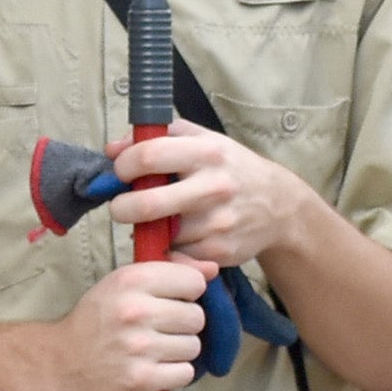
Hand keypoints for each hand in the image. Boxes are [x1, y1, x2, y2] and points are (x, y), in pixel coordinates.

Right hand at [26, 260, 210, 390]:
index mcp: (132, 280)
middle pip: (197, 317)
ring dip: (178, 352)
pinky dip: (172, 374)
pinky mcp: (142, 379)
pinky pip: (185, 373)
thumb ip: (167, 272)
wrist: (58, 364)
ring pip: (193, 347)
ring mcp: (139, 348)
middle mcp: (136, 311)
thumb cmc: (94, 322)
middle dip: (183, 326)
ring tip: (153, 352)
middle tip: (159, 331)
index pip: (194, 282)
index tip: (169, 303)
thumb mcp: (122, 285)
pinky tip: (152, 369)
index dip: (186, 294)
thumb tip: (213, 269)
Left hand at [111, 123, 327, 273]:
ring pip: (159, 233)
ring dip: (147, 230)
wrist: (279, 206)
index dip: (123, 166)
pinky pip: (175, 253)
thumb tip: (112, 150)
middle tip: (121, 207)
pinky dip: (169, 247)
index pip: (148, 156)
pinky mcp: (218, 251)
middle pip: (146, 204)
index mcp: (207, 152)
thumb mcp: (202, 140)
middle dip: (121, 209)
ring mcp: (217, 222)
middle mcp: (214, 186)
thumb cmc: (229, 168)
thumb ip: (158, 137)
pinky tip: (177, 235)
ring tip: (156, 219)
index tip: (121, 172)